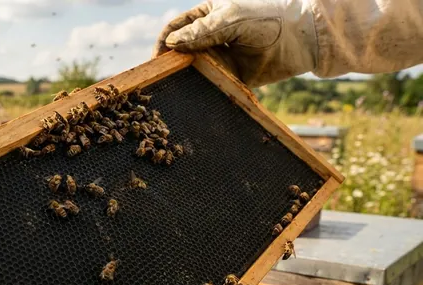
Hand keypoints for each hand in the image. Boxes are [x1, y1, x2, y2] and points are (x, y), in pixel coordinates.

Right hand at [152, 0, 317, 87]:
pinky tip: (196, 94)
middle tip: (162, 77)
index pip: (176, 28)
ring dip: (186, 77)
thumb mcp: (231, 19)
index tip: (157, 59)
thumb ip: (201, 32)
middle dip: (171, 62)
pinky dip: (203, 89)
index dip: (163, 42)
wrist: (301, 38)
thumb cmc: (266, 18)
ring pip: (194, 68)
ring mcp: (221, 57)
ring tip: (176, 87)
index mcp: (207, 15)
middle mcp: (211, 36)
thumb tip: (170, 45)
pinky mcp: (231, 76)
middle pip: (182, 50)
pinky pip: (212, 83)